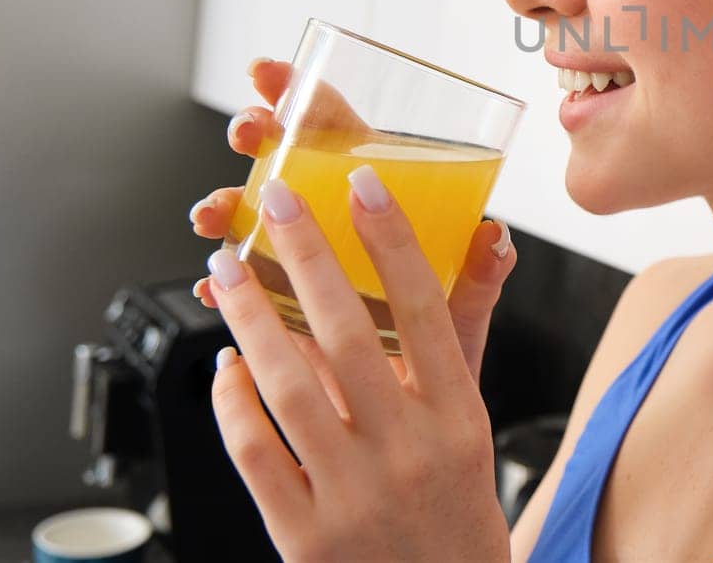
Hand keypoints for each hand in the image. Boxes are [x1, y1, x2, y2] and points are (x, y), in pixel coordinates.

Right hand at [192, 58, 513, 398]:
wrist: (414, 449)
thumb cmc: (440, 368)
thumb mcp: (461, 327)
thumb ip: (475, 284)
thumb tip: (496, 239)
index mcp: (382, 211)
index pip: (343, 134)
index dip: (306, 97)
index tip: (271, 73)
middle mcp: (335, 230)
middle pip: (288, 161)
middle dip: (257, 136)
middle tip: (248, 130)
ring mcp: (299, 271)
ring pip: (253, 219)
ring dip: (227, 206)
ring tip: (216, 214)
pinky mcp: (273, 319)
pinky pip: (239, 291)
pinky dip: (222, 286)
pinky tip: (213, 286)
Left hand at [194, 58, 518, 560]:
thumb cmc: (454, 511)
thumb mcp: (473, 423)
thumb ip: (465, 331)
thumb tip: (488, 238)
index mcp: (459, 418)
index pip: (426, 310)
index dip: (393, 241)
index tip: (362, 184)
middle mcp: (409, 452)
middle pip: (350, 336)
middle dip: (305, 257)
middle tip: (275, 201)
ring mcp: (353, 496)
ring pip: (289, 388)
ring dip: (250, 320)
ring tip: (226, 271)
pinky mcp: (304, 538)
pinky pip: (257, 455)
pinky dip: (232, 404)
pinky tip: (224, 365)